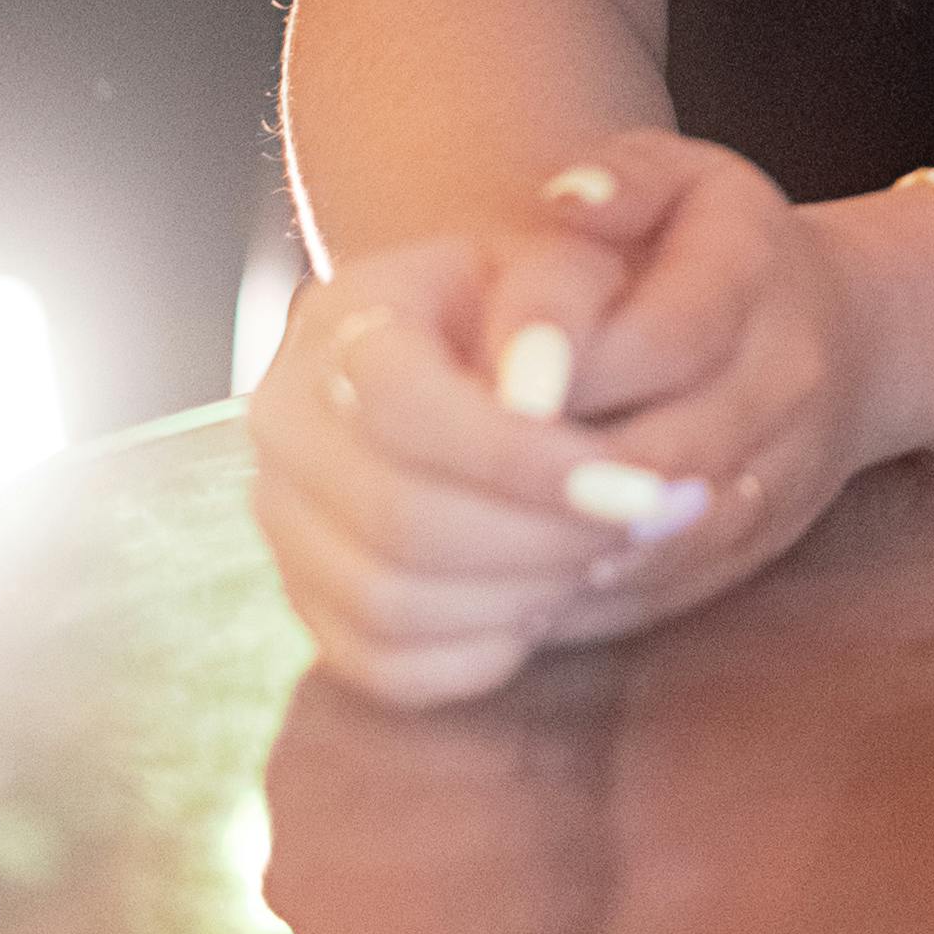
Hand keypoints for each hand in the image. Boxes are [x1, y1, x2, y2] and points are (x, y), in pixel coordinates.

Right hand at [247, 235, 627, 708]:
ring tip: (609, 559)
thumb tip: (537, 393)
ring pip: (392, 604)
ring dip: (524, 596)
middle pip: (399, 519)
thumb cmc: (532, 310)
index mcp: (340, 325)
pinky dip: (482, 651)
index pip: (405, 410)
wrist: (470, 353)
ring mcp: (285, 524)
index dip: (526, 462)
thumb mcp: (558, 265)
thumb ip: (556, 305)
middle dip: (545, 540)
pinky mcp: (309, 604)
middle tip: (648, 531)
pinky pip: (388, 667)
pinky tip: (547, 600)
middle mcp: (285, 424)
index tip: (641, 487)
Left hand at [461, 132, 880, 650]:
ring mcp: (782, 473)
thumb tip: (566, 203)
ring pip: (666, 541)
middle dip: (545, 476)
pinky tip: (497, 587)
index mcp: (754, 271)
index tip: (480, 385)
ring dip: (557, 551)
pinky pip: (665, 593)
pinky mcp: (756, 547)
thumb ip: (622, 179)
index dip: (566, 367)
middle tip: (440, 478)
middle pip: (664, 455)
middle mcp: (786, 378)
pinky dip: (579, 601)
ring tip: (461, 542)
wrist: (839, 338)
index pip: (663, 336)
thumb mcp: (683, 178)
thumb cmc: (717, 250)